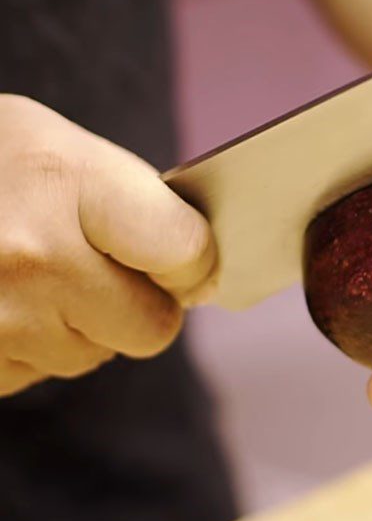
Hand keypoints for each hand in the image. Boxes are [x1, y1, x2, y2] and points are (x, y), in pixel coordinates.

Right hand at [0, 94, 216, 396]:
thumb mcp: (56, 146)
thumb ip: (135, 204)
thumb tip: (198, 270)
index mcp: (66, 185)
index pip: (185, 251)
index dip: (194, 262)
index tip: (186, 261)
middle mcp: (32, 257)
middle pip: (152, 328)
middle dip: (139, 306)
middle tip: (102, 270)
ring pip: (92, 356)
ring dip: (76, 326)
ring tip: (23, 272)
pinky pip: (36, 373)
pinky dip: (28, 346)